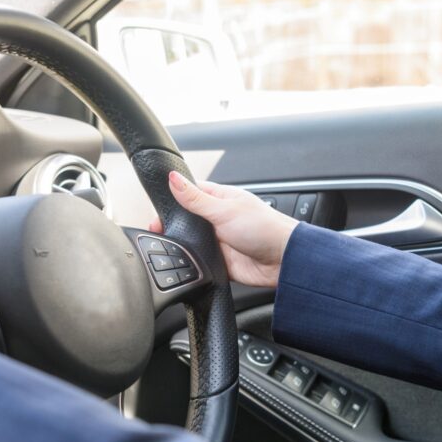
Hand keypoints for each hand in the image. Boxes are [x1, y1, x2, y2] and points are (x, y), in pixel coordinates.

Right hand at [150, 171, 298, 287]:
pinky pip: (200, 262)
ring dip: (183, 245)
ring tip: (168, 246)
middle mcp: (218, 219)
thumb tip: (173, 179)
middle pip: (187, 220)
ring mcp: (219, 241)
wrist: (284, 261)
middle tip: (157, 229)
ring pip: (191, 242)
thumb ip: (195, 198)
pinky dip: (193, 263)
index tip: (157, 205)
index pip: (190, 193)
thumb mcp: (224, 210)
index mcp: (220, 199)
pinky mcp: (220, 261)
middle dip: (173, 224)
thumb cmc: (264, 229)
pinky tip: (185, 262)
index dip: (173, 197)